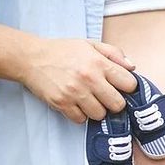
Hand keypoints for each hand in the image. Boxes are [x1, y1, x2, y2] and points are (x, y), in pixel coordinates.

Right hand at [22, 38, 136, 122]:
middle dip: (114, 102)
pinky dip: (80, 114)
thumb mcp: (91, 44)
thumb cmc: (63, 51)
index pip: (129, 84)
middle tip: (106, 96)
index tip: (120, 86)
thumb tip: (132, 67)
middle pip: (118, 105)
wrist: (32, 58)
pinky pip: (81, 119)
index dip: (127, 87)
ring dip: (97, 109)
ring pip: (100, 115)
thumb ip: (114, 54)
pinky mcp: (62, 104)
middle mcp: (89, 78)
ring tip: (89, 99)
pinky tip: (76, 103)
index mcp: (99, 63)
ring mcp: (75, 93)